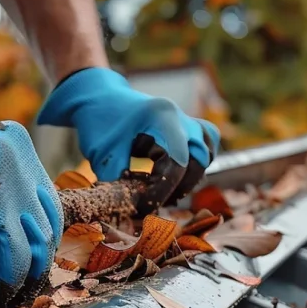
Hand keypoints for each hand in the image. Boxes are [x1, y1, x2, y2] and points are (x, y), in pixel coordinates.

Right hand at [0, 63, 61, 303]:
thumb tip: (22, 234)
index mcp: (17, 144)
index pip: (49, 209)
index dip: (41, 246)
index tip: (27, 269)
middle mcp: (10, 157)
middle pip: (40, 235)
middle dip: (29, 272)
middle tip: (14, 294)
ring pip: (17, 252)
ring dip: (7, 283)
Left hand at [37, 67, 219, 193]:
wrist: (98, 96)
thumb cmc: (99, 123)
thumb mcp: (103, 154)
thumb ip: (118, 183)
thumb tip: (132, 211)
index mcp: (161, 116)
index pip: (177, 162)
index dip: (164, 190)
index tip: (144, 206)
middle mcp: (179, 116)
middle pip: (198, 159)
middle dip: (181, 185)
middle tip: (155, 201)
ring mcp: (185, 119)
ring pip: (207, 150)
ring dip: (192, 174)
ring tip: (167, 189)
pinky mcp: (185, 125)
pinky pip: (206, 143)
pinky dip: (197, 162)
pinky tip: (176, 176)